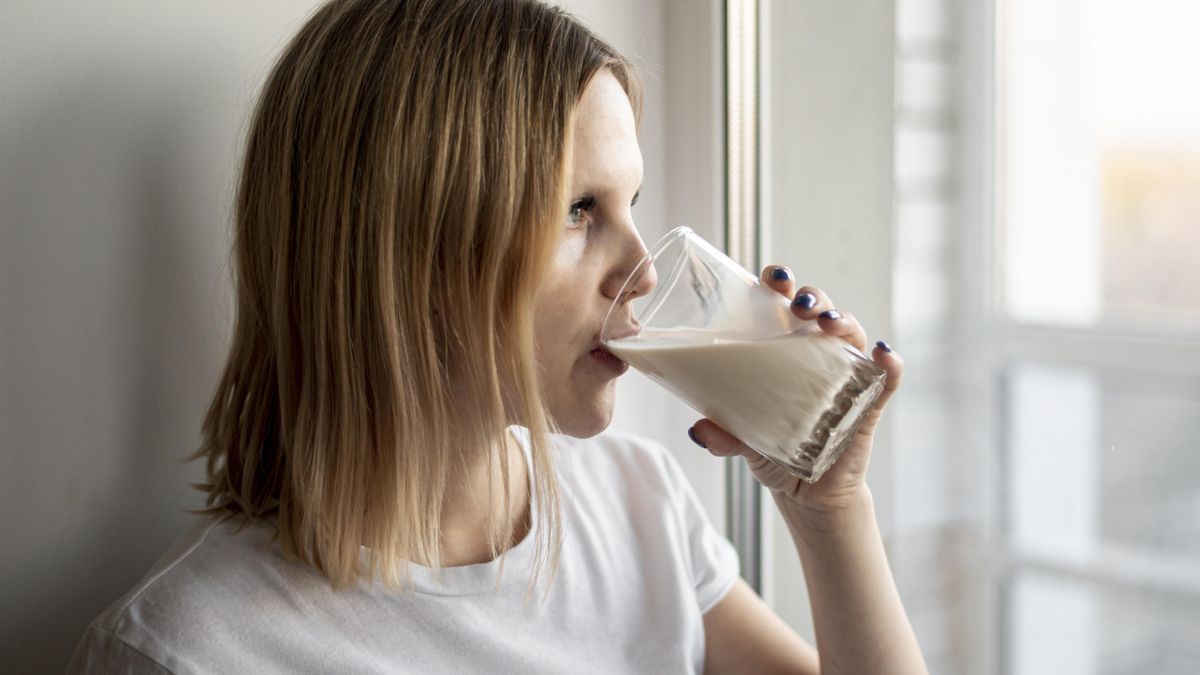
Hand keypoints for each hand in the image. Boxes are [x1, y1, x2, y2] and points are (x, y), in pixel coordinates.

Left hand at [686, 264, 903, 520]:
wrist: (805, 494)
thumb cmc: (773, 450)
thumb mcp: (742, 440)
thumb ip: (724, 435)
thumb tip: (700, 431)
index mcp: (783, 350)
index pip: (784, 304)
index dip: (781, 284)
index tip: (772, 278)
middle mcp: (817, 355)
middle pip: (821, 311)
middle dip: (813, 297)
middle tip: (799, 305)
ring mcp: (846, 376)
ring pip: (852, 334)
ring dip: (844, 321)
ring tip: (829, 323)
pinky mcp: (868, 405)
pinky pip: (887, 379)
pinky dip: (890, 364)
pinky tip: (884, 355)